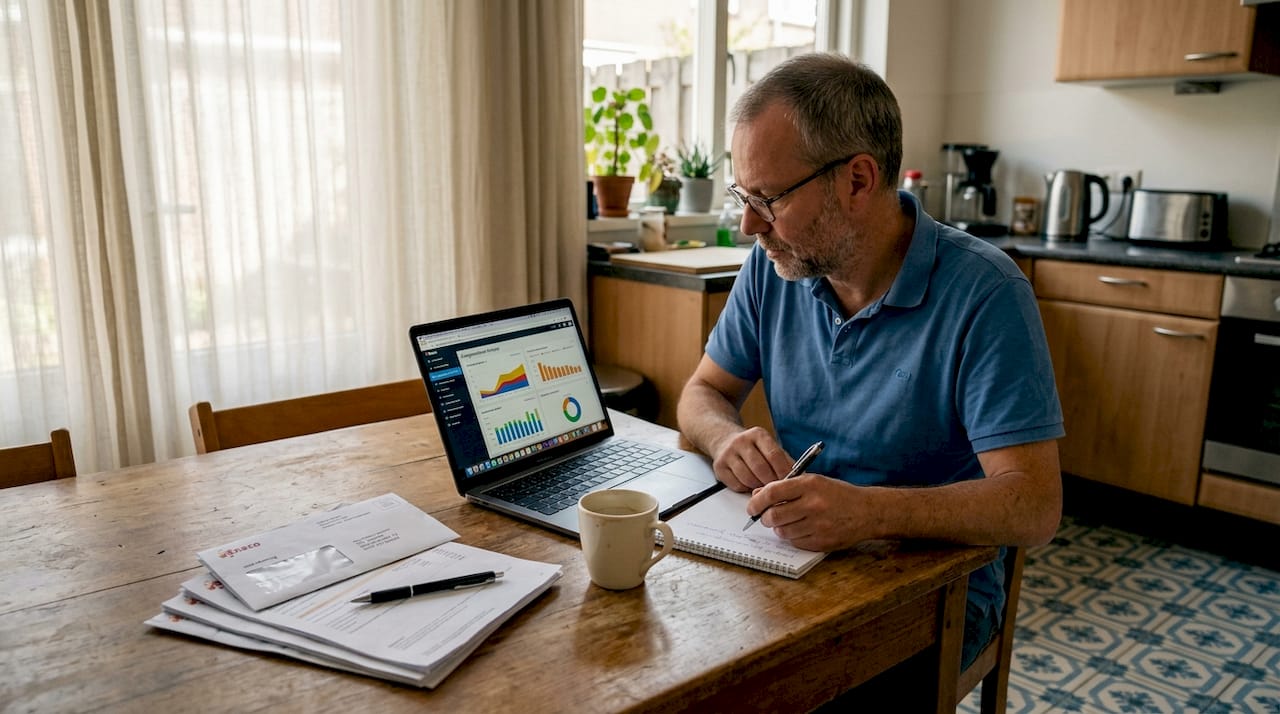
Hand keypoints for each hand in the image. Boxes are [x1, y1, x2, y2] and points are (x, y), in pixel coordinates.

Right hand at [709, 427, 794, 490]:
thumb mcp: (768, 446)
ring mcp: (728, 453)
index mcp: (757, 434)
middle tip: (778, 490)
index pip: (774, 455)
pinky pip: (736, 485)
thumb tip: (800, 476)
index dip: (784, 471)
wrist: (723, 439)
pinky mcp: (719, 466)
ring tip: (764, 487)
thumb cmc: (753, 447)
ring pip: (748, 478)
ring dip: (758, 487)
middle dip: (771, 482)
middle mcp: (741, 441)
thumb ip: (784, 459)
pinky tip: (750, 485)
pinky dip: (746, 489)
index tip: (790, 483)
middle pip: (760, 468)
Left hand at [747, 474, 872, 550]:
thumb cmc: (837, 494)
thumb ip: (785, 487)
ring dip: (780, 527)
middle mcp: (813, 505)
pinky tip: (803, 529)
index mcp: (810, 485)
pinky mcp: (821, 542)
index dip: (757, 501)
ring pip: (782, 531)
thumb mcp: (813, 482)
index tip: (752, 506)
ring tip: (789, 521)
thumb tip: (757, 495)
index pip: (772, 493)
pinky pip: (795, 542)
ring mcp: (818, 526)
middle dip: (766, 517)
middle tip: (767, 516)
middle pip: (774, 516)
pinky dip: (793, 537)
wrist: (867, 512)